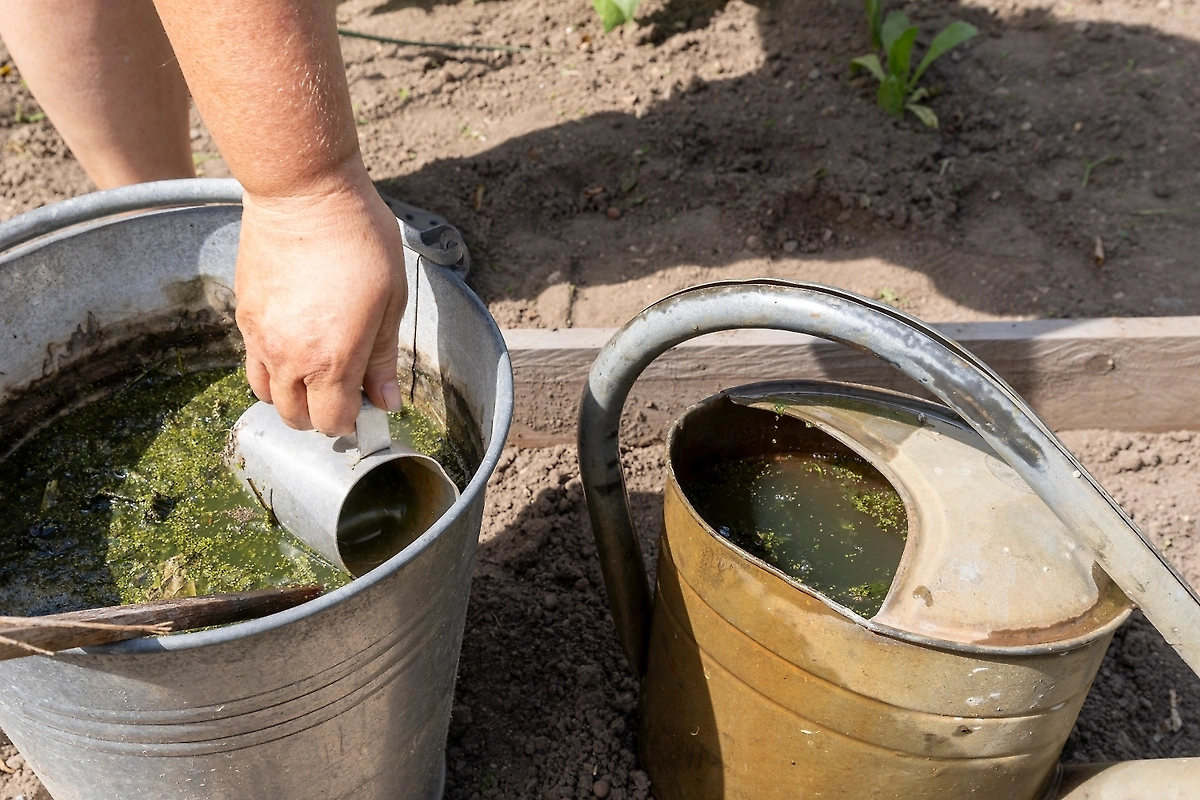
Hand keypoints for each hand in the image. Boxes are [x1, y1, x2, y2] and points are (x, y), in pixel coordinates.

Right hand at [234, 171, 406, 435]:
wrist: (302, 193)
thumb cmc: (359, 240)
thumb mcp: (389, 300)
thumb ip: (382, 358)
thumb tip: (385, 400)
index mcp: (331, 359)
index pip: (332, 422)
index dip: (351, 422)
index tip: (365, 406)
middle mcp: (289, 357)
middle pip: (295, 417)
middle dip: (321, 415)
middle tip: (344, 390)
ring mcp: (260, 337)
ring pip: (268, 394)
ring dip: (292, 395)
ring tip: (317, 371)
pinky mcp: (244, 314)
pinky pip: (253, 360)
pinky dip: (273, 367)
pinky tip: (297, 341)